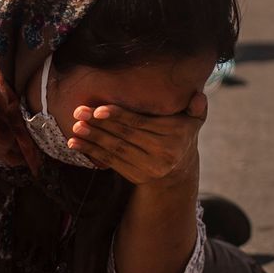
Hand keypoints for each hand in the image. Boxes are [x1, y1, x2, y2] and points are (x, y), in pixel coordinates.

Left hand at [66, 92, 207, 188]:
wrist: (178, 172)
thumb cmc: (181, 135)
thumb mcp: (193, 121)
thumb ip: (196, 108)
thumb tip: (198, 96)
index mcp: (175, 136)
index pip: (142, 124)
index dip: (120, 116)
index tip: (99, 110)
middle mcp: (163, 153)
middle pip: (125, 136)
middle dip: (100, 125)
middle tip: (79, 112)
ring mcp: (149, 167)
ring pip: (115, 150)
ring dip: (92, 138)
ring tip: (75, 127)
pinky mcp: (136, 176)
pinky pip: (110, 162)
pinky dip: (91, 153)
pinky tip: (75, 143)